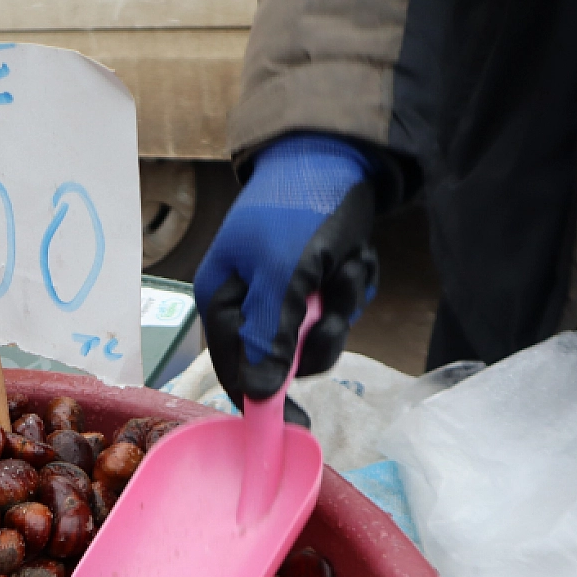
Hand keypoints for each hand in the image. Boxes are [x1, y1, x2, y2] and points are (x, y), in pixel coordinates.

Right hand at [194, 134, 379, 402]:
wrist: (337, 151)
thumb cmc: (298, 210)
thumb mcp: (285, 275)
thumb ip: (270, 336)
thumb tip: (260, 394)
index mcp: (222, 300)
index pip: (235, 369)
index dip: (263, 399)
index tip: (296, 424)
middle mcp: (250, 301)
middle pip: (285, 358)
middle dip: (318, 334)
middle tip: (332, 304)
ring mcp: (287, 291)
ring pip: (320, 334)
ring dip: (342, 304)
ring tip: (346, 264)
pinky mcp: (319, 280)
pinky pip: (340, 308)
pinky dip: (354, 286)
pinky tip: (353, 256)